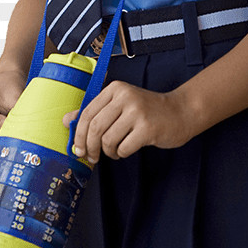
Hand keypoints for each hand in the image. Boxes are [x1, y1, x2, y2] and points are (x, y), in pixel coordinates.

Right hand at [0, 72, 26, 154]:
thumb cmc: (10, 87)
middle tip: (18, 144)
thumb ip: (17, 112)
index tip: (17, 126)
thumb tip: (28, 130)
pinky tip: (17, 147)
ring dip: (3, 148)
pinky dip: (4, 150)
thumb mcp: (14, 95)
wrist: (8, 84)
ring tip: (20, 145)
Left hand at [62, 81, 194, 162]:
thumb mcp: (120, 105)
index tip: (78, 149)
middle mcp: (125, 97)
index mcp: (116, 89)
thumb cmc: (148, 111)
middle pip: (95, 128)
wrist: (180, 112)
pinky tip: (127, 149)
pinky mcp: (147, 128)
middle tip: (92, 157)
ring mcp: (137, 111)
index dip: (79, 135)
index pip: (87, 113)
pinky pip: (123, 148)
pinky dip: (121, 153)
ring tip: (115, 151)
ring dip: (108, 152)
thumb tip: (67, 121)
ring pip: (108, 140)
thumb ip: (94, 111)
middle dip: (89, 148)